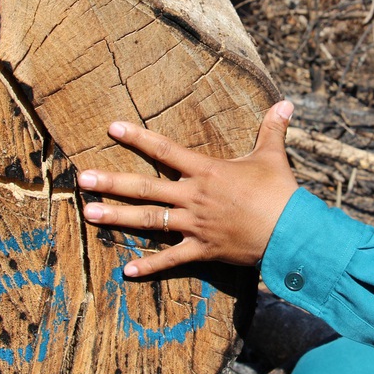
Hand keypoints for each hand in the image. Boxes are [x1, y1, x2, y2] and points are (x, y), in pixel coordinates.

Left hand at [77, 101, 298, 277]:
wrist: (291, 232)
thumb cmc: (281, 192)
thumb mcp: (273, 156)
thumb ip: (272, 129)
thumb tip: (287, 102)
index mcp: (206, 171)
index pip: (165, 149)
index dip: (137, 137)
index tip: (112, 127)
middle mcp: (193, 196)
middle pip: (144, 187)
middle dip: (112, 182)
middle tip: (83, 179)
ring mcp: (194, 224)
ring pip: (148, 221)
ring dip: (116, 217)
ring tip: (88, 213)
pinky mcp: (201, 249)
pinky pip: (170, 259)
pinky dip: (149, 266)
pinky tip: (126, 271)